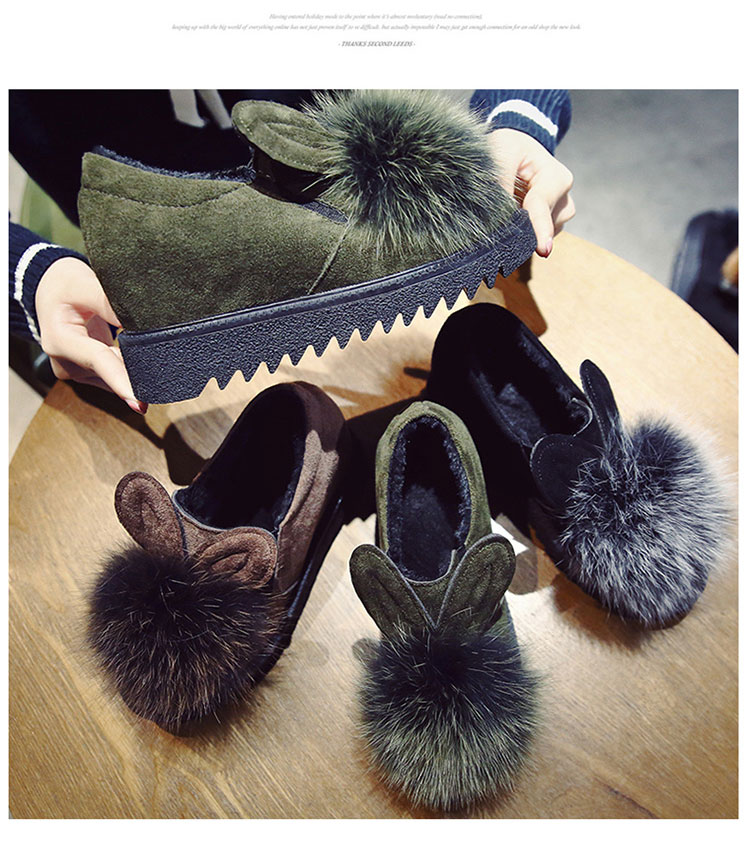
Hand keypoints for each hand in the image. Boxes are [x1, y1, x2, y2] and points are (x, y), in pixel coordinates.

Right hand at [35, 257, 146, 413]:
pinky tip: (138, 355)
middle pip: (110, 373)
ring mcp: (75, 371)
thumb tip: (139, 323)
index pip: (98, 361)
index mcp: (60, 340)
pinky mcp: (86, 374)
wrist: (51, 291)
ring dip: (133, 367)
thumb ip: (109, 302)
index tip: (140, 403)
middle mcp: (65, 362)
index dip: (121, 381)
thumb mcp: (85, 284)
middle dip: (137, 372)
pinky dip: (128, 367)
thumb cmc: (66, 285)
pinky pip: (114, 376)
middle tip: (165, 367)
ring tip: (147, 348)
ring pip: (114, 377)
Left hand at [488, 128, 574, 256]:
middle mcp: (564, 197)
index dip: (540, 228)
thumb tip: (499, 217)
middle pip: (543, 225)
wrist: (516, 149)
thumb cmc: (510, 147)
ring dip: (521, 228)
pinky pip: (536, 237)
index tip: (543, 250)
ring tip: (507, 205)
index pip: (542, 205)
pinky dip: (522, 231)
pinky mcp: (550, 224)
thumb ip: (501, 181)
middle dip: (521, 228)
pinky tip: (513, 215)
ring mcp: (559, 213)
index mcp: (556, 177)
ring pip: (540, 234)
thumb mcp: (502, 152)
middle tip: (498, 223)